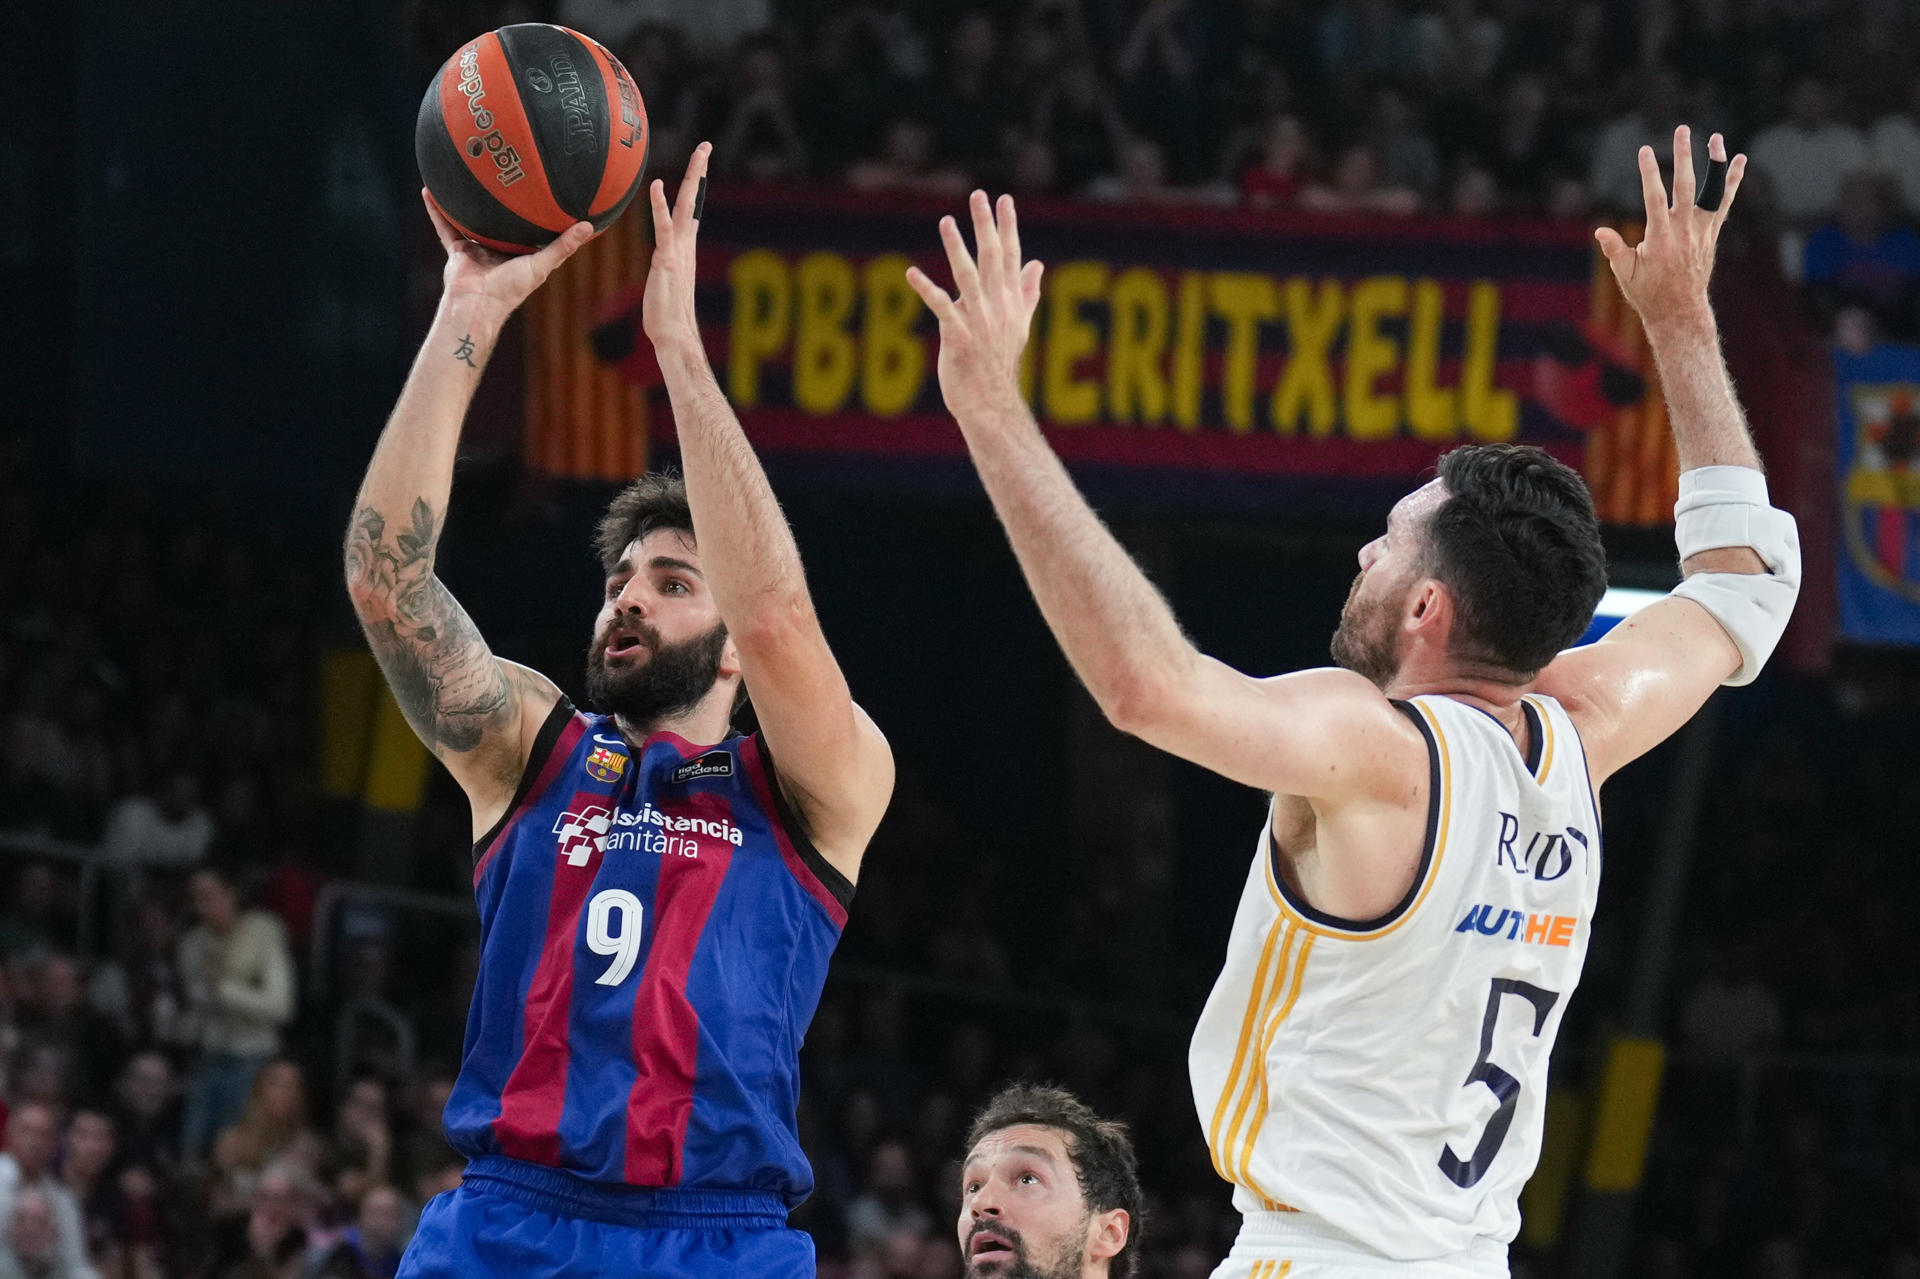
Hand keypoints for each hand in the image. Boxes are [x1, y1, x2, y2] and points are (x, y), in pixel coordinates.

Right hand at [423, 190, 592, 318]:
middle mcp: (498, 249)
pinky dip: (436, 209)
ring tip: (466, 175)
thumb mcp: (542, 264)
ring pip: (470, 219)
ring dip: (466, 202)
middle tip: (503, 173)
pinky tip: (429, 189)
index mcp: (520, 255)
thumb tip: (589, 225)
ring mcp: (476, 249)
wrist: (477, 304)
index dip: (536, 213)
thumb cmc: (511, 289)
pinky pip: (444, 225)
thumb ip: (563, 246)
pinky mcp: (456, 250)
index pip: (530, 230)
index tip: (543, 191)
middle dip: (500, 203)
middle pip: (499, 222)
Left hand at [642, 142, 712, 356]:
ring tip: (700, 153)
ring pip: (686, 206)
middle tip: (706, 146)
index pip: (691, 211)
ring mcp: (678, 250)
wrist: (673, 335)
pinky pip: (664, 226)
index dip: (694, 187)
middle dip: (699, 172)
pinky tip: (656, 186)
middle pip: (694, 200)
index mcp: (685, 249)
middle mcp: (686, 245)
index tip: (698, 165)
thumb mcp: (665, 287)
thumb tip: (664, 272)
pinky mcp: (667, 259)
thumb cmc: (666, 317)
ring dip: (693, 178)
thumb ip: (665, 273)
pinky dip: (660, 205)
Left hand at [905, 191, 1045, 422]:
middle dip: (985, 226)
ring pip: (968, 277)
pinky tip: (912, 273)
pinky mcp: (959, 337)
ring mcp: (979, 322)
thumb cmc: (998, 364)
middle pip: (992, 259)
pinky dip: (927, 290)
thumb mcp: (1018, 326)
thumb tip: (1036, 265)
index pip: (1011, 256)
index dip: (1007, 227)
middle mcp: (997, 307)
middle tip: (978, 195)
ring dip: (956, 249)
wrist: (990, 403)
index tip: (1004, 199)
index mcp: (1010, 302)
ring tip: (946, 222)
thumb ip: (1026, 293)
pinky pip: (942, 308)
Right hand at [1594, 126, 1746, 331]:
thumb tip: (1600, 232)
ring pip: (1711, 190)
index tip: (1645, 150)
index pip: (1654, 197)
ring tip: (1714, 138)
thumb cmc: (1647, 292)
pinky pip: (1725, 202)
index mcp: (1660, 238)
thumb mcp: (1625, 274)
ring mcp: (1702, 230)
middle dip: (1683, 156)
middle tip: (1682, 130)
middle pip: (1686, 185)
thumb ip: (1614, 251)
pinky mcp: (1711, 232)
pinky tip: (1739, 160)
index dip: (1649, 173)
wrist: (1679, 310)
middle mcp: (1684, 230)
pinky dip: (1732, 181)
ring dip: (1714, 162)